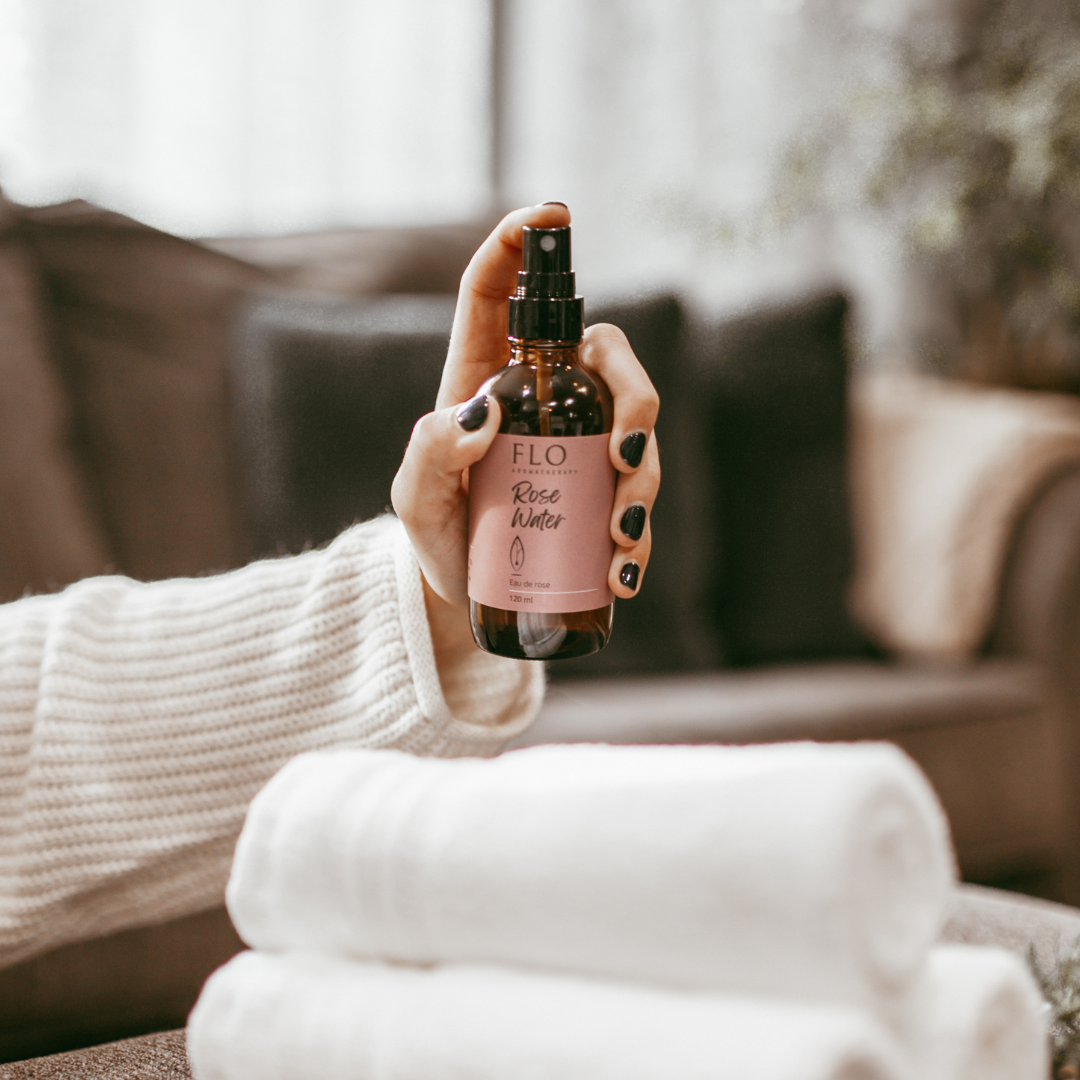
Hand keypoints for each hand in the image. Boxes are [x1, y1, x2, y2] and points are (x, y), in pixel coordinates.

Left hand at [391, 204, 660, 618]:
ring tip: (618, 536)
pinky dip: (640, 533)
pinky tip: (623, 572)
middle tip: (624, 455)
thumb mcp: (416, 496)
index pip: (496, 293)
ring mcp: (580, 441)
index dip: (519, 243)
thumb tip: (485, 409)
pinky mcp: (603, 493)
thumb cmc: (437, 532)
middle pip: (605, 355)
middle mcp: (542, 396)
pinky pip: (640, 496)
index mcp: (484, 375)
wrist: (464, 593)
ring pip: (638, 427)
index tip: (549, 214)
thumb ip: (430, 451)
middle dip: (634, 395)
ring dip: (643, 478)